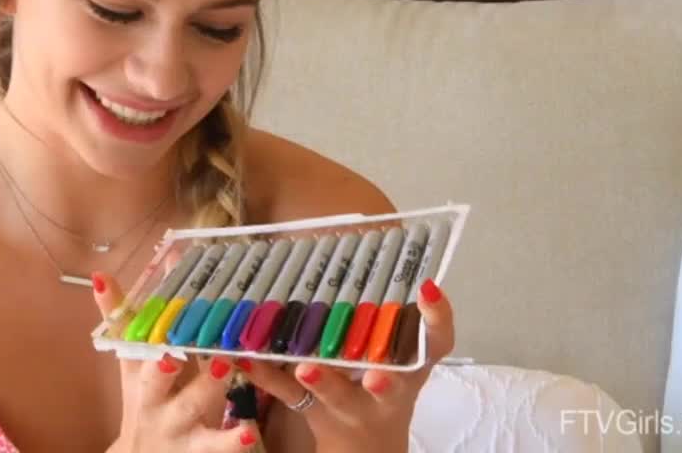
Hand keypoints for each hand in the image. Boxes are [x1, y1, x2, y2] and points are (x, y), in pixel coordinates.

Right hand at [92, 271, 261, 452]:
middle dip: (166, 358)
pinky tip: (250, 431)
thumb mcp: (133, 367)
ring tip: (227, 366)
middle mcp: (153, 399)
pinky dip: (234, 441)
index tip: (124, 281)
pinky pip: (218, 447)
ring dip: (209, 387)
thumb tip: (101, 274)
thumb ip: (127, 319)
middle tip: (178, 330)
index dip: (129, 312)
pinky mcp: (200, 452)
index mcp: (138, 372)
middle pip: (155, 378)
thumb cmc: (147, 402)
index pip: (131, 336)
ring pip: (192, 408)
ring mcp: (176, 427)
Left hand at [240, 279, 454, 452]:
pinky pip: (285, 393)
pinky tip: (243, 356)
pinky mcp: (313, 410)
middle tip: (376, 375)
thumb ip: (394, 311)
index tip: (428, 288)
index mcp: (411, 367)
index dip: (438, 319)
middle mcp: (385, 389)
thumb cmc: (381, 384)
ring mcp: (348, 404)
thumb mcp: (400, 353)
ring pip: (336, 394)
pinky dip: (264, 374)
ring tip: (305, 368)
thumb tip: (382, 248)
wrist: (364, 445)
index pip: (437, 343)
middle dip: (384, 381)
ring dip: (322, 382)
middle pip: (389, 385)